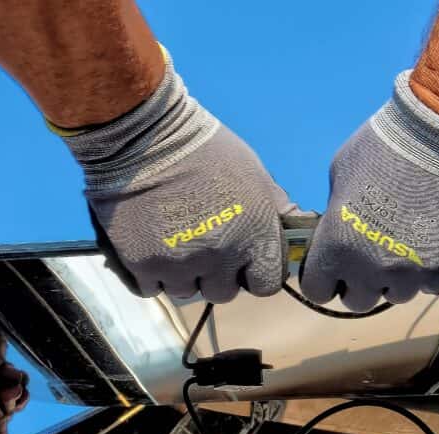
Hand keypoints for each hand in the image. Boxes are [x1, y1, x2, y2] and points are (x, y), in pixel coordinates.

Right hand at [62, 54, 292, 301]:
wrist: (146, 136)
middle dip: (217, 275)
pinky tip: (151, 245)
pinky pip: (152, 288)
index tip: (243, 262)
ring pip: (187, 292)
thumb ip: (276, 210)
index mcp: (255, 236)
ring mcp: (180, 264)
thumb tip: (296, 229)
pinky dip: (152, 273)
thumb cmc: (206, 150)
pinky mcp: (142, 265)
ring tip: (174, 241)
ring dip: (183, 275)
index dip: (255, 274)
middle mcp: (221, 257)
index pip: (266, 284)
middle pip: (224, 292)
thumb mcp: (255, 174)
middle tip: (203, 245)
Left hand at [300, 72, 438, 311]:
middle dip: (359, 282)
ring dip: (397, 277)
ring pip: (399, 294)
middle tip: (370, 256)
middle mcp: (375, 269)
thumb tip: (342, 228)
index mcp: (339, 247)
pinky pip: (434, 283)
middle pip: (359, 301)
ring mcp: (417, 272)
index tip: (333, 266)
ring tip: (406, 245)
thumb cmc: (386, 143)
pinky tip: (434, 241)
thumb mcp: (342, 173)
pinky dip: (431, 269)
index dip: (325, 277)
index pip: (318, 290)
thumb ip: (338, 213)